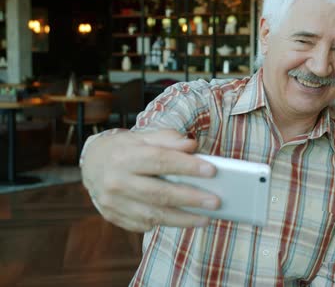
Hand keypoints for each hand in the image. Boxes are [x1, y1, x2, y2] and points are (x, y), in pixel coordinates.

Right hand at [81, 129, 219, 231]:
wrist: (91, 162)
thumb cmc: (126, 148)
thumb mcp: (144, 137)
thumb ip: (168, 139)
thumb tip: (191, 145)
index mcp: (125, 156)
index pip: (161, 161)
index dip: (187, 166)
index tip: (212, 170)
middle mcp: (116, 180)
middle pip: (159, 193)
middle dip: (190, 199)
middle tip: (215, 201)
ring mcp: (112, 202)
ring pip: (152, 215)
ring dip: (182, 219)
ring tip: (206, 218)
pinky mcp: (113, 216)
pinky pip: (143, 224)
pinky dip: (164, 223)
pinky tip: (183, 220)